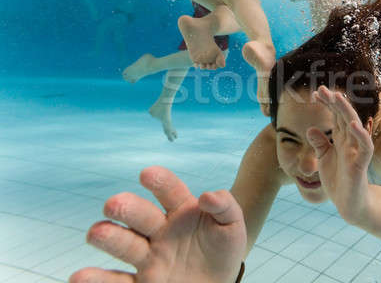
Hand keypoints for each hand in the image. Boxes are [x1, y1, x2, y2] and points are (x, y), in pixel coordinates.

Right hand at [69, 166, 245, 282]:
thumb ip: (226, 206)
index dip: (159, 181)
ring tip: (96, 233)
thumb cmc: (223, 248)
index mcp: (181, 210)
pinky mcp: (142, 282)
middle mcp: (159, 230)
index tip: (147, 174)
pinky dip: (97, 278)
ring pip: (124, 243)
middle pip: (140, 215)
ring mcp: (148, 256)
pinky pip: (117, 281)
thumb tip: (208, 195)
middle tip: (115, 204)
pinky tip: (80, 276)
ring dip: (108, 236)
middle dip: (126, 208)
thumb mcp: (232, 226)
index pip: (170, 190)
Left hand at [307, 86, 373, 224]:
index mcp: (341, 139)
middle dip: (334, 102)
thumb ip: (319, 143)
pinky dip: (361, 135)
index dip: (327, 104)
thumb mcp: (324, 159)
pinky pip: (365, 147)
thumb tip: (310, 129)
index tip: (315, 93)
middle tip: (323, 89)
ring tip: (337, 97)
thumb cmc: (338, 180)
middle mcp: (350, 141)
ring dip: (346, 111)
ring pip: (354, 126)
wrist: (348, 204)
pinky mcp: (361, 163)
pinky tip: (353, 124)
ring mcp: (356, 151)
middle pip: (344, 116)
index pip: (335, 116)